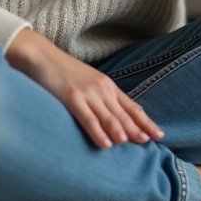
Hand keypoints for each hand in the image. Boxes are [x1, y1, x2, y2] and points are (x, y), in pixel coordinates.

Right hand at [5, 28, 163, 148]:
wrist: (42, 57)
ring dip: (121, 131)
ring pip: (109, 117)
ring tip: (131, 143)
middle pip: (124, 113)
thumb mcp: (88, 82)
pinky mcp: (72, 98)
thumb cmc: (63, 72)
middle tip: (152, 142)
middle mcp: (101, 89)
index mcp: (107, 85)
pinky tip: (106, 144)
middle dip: (139, 128)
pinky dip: (98, 133)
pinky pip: (88, 119)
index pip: (131, 106)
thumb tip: (113, 116)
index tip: (158, 133)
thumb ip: (100, 97)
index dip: (145, 121)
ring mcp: (87, 93)